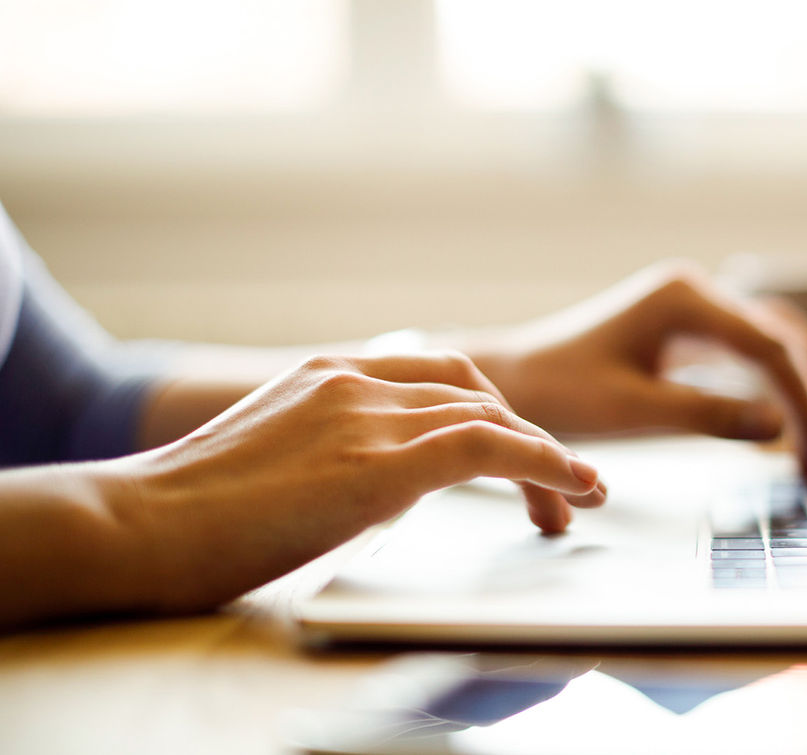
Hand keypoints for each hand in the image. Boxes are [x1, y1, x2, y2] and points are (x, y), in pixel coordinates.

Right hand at [105, 353, 604, 614]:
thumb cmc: (189, 515)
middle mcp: (353, 381)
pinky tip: (573, 485)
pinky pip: (487, 447)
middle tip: (559, 489)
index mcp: (328, 375)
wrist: (134, 526)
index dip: (492, 413)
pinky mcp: (377, 463)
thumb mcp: (275, 461)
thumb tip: (380, 484)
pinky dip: (543, 462)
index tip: (519, 454)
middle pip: (473, 389)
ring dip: (547, 458)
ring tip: (577, 500)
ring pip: (491, 415)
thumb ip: (333, 453)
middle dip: (525, 435)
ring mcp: (364, 415)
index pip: (437, 376)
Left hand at [472, 262, 806, 480]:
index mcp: (683, 298)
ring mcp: (690, 305)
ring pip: (771, 336)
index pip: (769, 349)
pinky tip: (797, 405)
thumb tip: (779, 428)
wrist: (515, 379)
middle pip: (779, 338)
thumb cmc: (562, 392)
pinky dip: (777, 376)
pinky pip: (748, 345)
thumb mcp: (634, 411)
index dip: (804, 403)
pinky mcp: (684, 326)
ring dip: (802, 382)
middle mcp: (693, 290)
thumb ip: (707, 416)